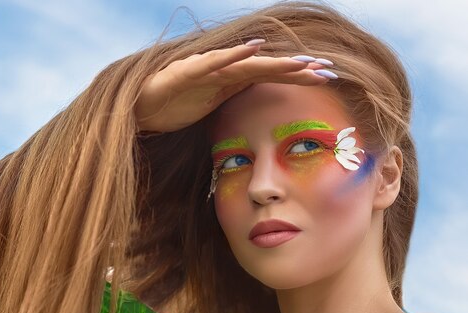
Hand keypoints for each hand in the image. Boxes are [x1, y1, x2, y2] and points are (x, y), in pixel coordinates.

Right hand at [134, 41, 335, 132]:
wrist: (141, 106)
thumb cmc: (175, 104)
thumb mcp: (212, 104)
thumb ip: (232, 96)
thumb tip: (257, 101)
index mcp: (231, 79)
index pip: (270, 76)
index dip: (297, 76)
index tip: (325, 79)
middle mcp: (223, 69)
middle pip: (267, 68)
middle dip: (298, 70)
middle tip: (328, 71)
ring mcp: (207, 68)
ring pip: (247, 64)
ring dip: (276, 63)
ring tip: (303, 63)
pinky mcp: (188, 73)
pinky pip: (215, 63)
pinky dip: (234, 55)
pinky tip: (254, 49)